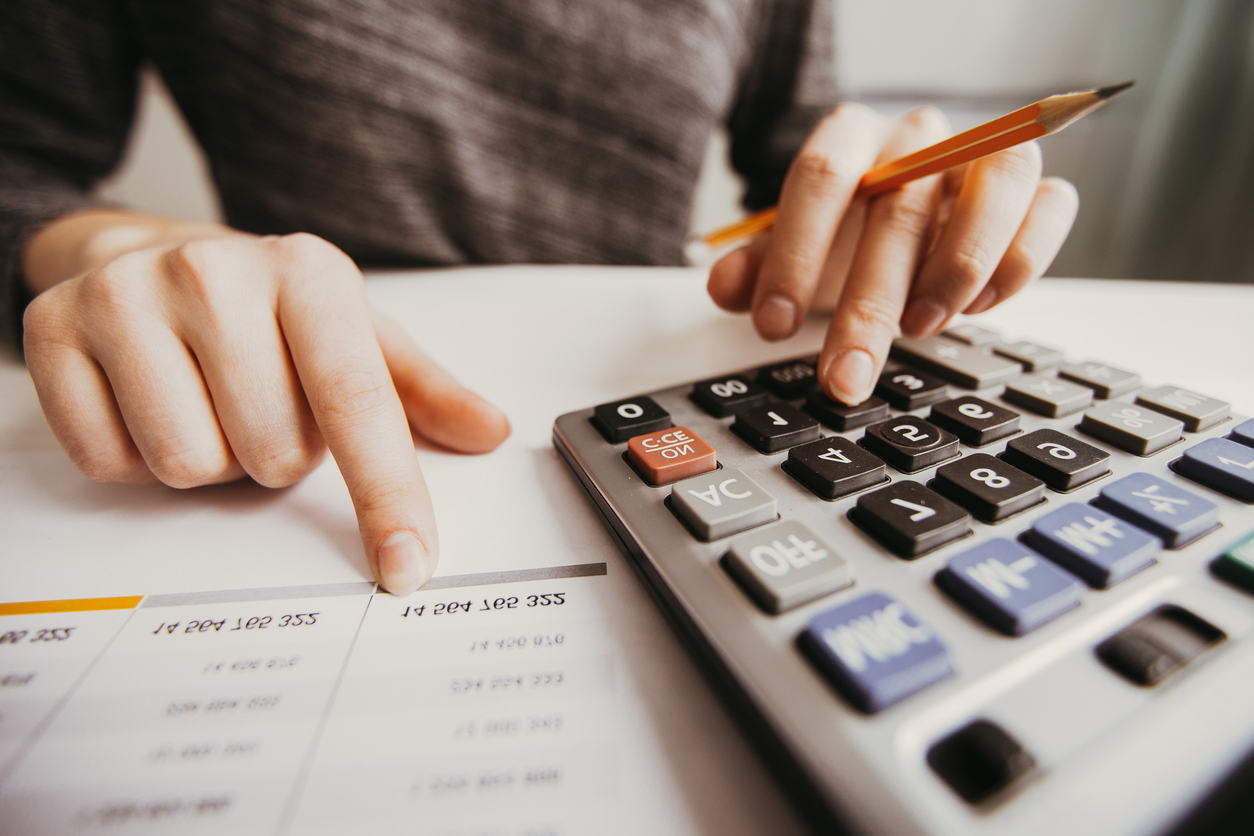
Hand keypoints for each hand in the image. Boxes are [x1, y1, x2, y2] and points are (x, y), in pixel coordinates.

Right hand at [22, 224, 509, 593]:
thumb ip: (423, 391)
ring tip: (210, 402)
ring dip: (212, 460)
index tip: (407, 565)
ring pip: (191, 466)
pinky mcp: (52, 330)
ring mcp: (125, 296)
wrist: (149, 252)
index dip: (386, 495)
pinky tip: (151, 403)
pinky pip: (110, 462)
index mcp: (308, 274)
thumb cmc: (269, 310)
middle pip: (271, 455)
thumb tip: (490, 431)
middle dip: (276, 456)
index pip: (357, 403)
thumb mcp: (357, 335)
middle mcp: (215, 272)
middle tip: (262, 407)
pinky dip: (138, 459)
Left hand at [707, 104, 1078, 403]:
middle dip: (867, 304)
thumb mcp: (794, 252)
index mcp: (850, 135)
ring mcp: (981, 155)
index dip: (793, 254)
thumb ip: (757, 267)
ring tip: (921, 328)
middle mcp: (919, 137)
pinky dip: (1020, 260)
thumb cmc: (845, 232)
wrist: (901, 210)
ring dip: (960, 265)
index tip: (773, 325)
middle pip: (900, 204)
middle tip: (845, 376)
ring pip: (997, 181)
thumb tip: (726, 287)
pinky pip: (1050, 205)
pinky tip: (977, 308)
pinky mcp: (1034, 186)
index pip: (821, 176)